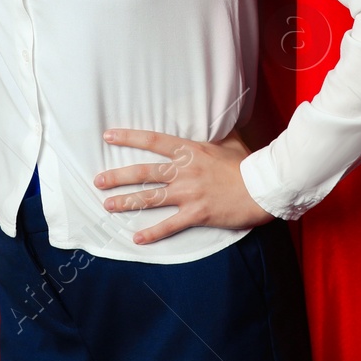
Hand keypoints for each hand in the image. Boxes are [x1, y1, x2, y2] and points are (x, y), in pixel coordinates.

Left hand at [93, 126, 275, 243]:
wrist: (263, 188)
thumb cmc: (248, 164)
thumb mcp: (230, 142)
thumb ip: (215, 134)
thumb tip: (212, 122)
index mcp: (191, 151)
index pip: (154, 141)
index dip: (130, 138)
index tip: (109, 136)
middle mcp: (185, 171)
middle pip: (144, 172)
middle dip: (118, 176)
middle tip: (98, 180)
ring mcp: (189, 193)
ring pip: (151, 198)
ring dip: (127, 202)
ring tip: (108, 205)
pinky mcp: (197, 214)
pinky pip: (169, 225)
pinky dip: (152, 233)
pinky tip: (136, 238)